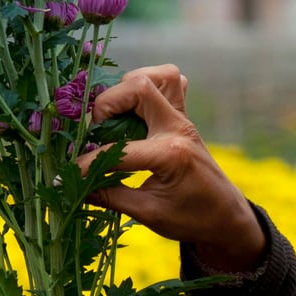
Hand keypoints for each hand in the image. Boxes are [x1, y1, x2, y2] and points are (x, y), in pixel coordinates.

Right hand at [76, 65, 266, 271]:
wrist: (227, 217)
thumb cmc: (192, 219)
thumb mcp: (149, 214)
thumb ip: (110, 197)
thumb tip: (71, 187)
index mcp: (170, 154)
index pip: (118, 150)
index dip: (87, 162)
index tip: (68, 174)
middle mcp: (178, 128)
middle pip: (140, 87)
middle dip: (108, 103)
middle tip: (97, 131)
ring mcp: (183, 119)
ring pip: (159, 76)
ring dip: (129, 88)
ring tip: (113, 116)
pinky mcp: (183, 118)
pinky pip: (170, 84)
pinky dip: (147, 87)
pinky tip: (132, 111)